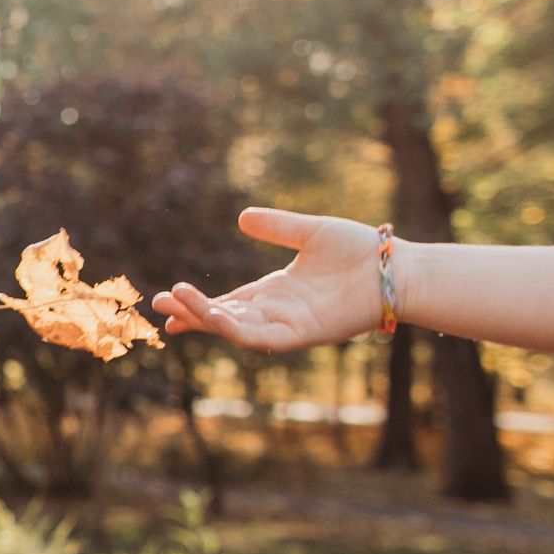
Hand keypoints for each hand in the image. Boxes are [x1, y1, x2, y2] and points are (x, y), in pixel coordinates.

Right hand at [151, 207, 387, 351]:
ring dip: (204, 318)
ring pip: (235, 330)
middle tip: (158, 305)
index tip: (166, 299)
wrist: (395, 268)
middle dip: (190, 313)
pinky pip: (259, 337)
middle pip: (222, 318)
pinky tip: (212, 314)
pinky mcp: (302, 335)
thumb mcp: (309, 232)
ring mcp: (287, 326)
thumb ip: (277, 227)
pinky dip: (233, 328)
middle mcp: (276, 313)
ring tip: (176, 303)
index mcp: (274, 293)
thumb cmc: (360, 252)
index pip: (226, 302)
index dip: (196, 303)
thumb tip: (242, 216)